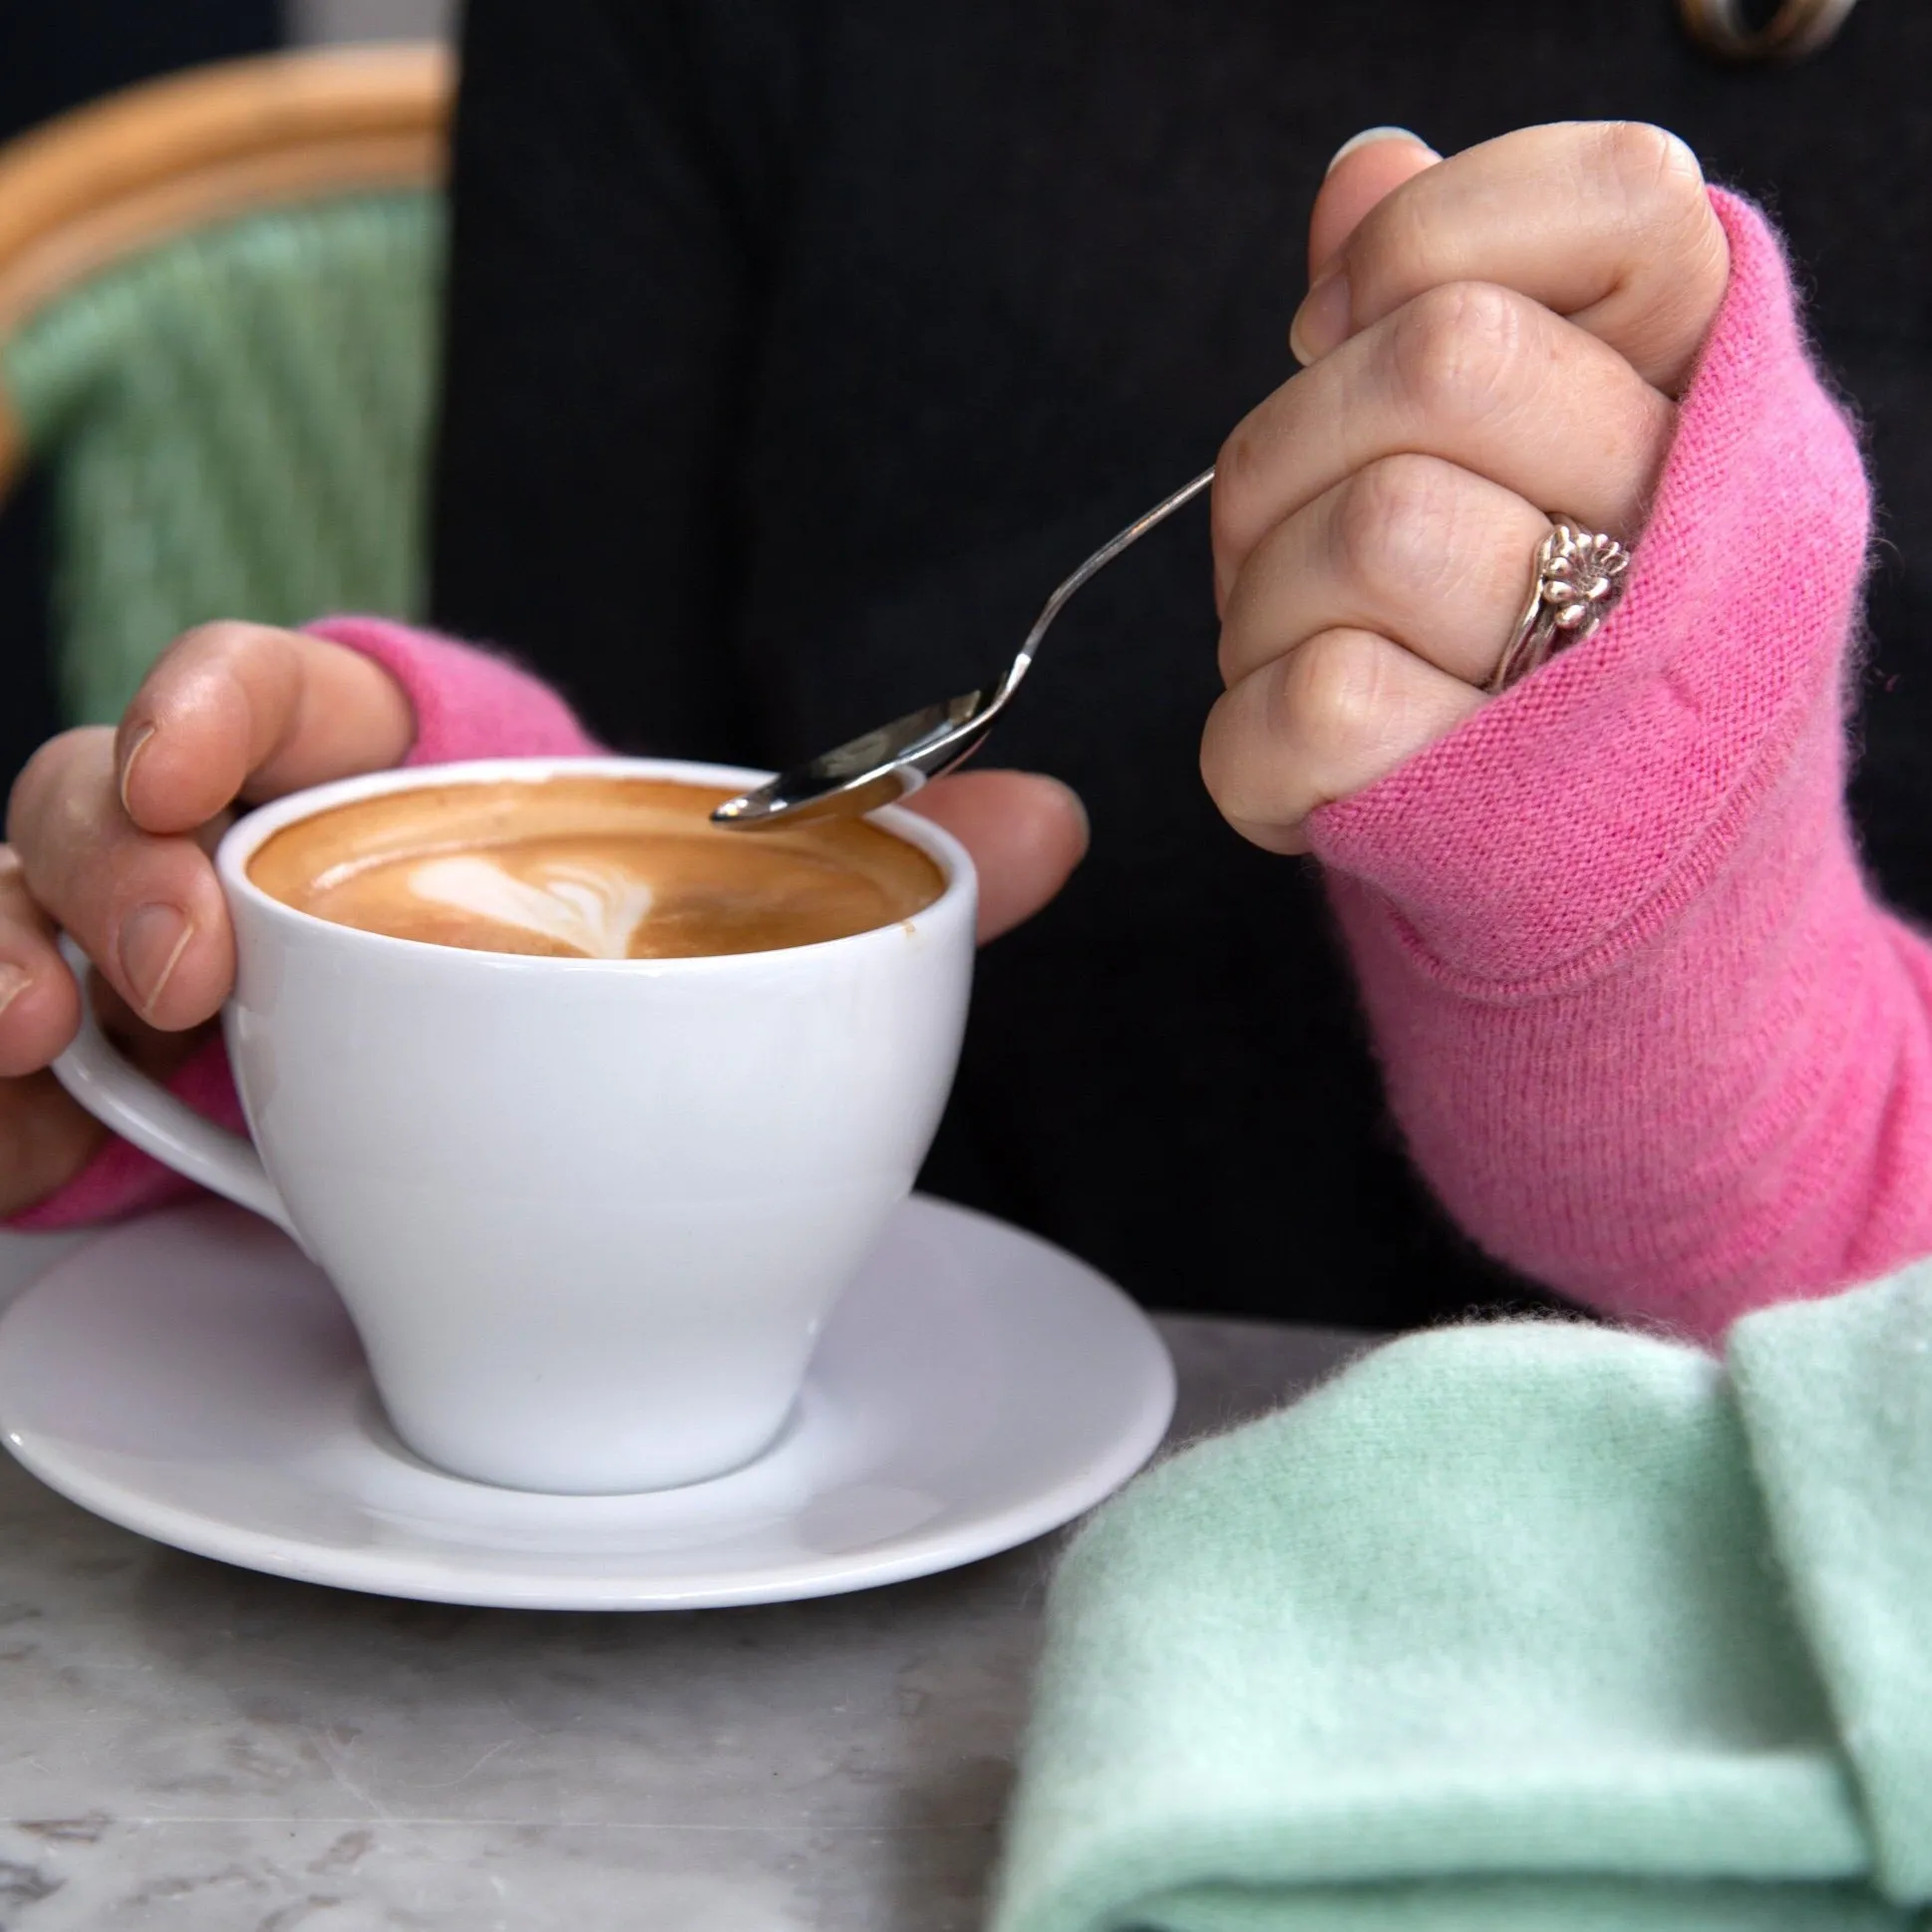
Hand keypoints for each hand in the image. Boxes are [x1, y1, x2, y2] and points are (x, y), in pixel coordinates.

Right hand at [0, 624, 1084, 1216]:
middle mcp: (232, 862)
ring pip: (17, 914)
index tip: (208, 753)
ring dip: (7, 954)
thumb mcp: (715, 924)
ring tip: (45, 1034)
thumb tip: (1058, 825)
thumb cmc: (597, 986)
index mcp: (369, 784)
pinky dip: (0, 1111)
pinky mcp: (104, 1092)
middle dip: (108, 850)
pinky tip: (33, 1136)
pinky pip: (7, 1084)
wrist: (511, 1143)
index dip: (215, 693)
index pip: (265, 688)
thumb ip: (869, 870)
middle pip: (100, 794)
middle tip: (194, 964)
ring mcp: (144, 975)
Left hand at [1201, 121, 1731, 852]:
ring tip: (1301, 641)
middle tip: (1286, 514)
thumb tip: (1364, 173)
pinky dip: (1255, 728)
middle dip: (1296, 433)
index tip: (1340, 322)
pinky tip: (1297, 746)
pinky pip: (1323, 704)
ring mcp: (1603, 677)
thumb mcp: (1512, 443)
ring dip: (1266, 590)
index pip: (1625, 198)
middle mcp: (1688, 522)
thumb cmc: (1521, 624)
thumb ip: (1450, 291)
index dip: (1432, 239)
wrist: (1590, 862)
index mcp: (1702, 399)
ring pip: (1378, 528)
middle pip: (1450, 359)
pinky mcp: (1494, 817)